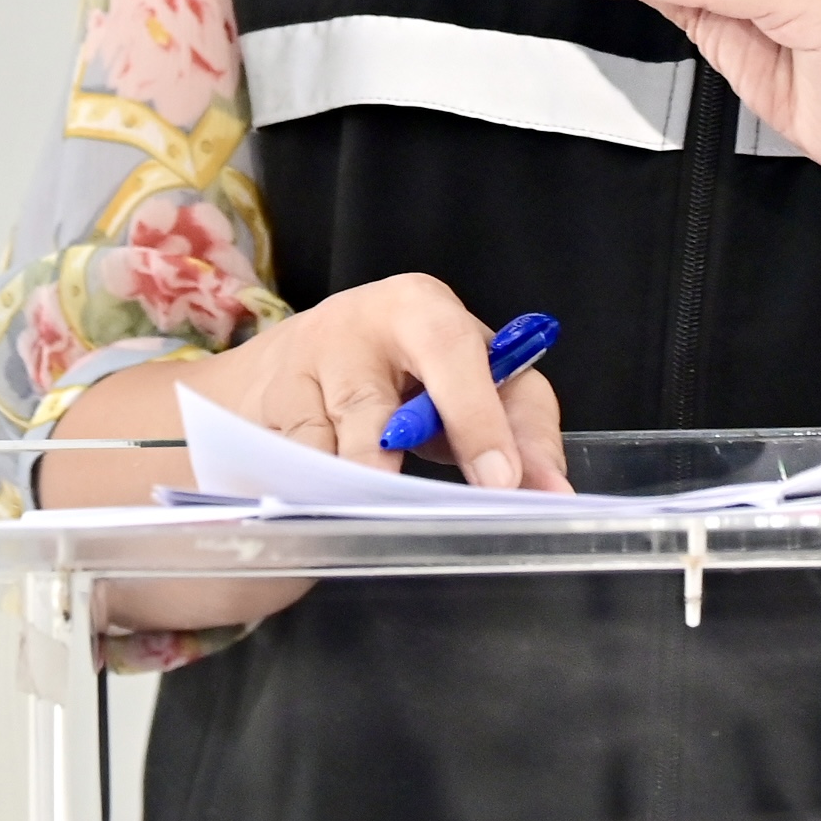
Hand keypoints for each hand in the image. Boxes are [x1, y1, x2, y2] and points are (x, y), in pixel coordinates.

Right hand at [162, 271, 567, 493]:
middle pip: (370, 404)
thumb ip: (520, 429)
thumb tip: (555, 491)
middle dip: (382, 459)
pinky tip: (317, 506)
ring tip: (361, 512)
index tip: (501, 483)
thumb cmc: (412, 371)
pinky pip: (288, 460)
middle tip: (414, 506)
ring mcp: (302, 366)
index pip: (456, 355)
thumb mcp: (474, 382)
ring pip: (323, 443)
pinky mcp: (264, 403)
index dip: (479, 422)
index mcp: (423, 309)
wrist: (304, 358)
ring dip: (346, 482)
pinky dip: (307, 489)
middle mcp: (355, 326)